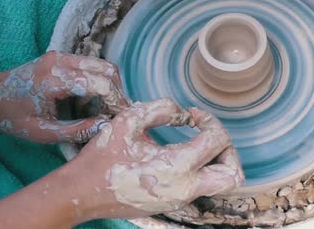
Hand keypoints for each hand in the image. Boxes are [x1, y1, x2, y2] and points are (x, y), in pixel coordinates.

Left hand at [0, 51, 129, 142]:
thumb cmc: (11, 116)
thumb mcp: (42, 132)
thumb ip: (75, 131)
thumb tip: (105, 127)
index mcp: (54, 79)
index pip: (100, 83)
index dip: (115, 101)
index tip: (119, 118)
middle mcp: (61, 61)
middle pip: (107, 69)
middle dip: (116, 92)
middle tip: (114, 114)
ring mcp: (62, 56)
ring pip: (102, 65)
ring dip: (108, 87)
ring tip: (99, 110)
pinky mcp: (62, 57)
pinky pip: (91, 66)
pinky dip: (98, 82)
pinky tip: (87, 101)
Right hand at [67, 98, 243, 219]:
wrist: (82, 193)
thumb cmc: (102, 157)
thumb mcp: (128, 120)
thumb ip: (161, 108)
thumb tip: (184, 113)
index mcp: (177, 167)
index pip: (218, 140)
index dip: (210, 120)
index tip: (192, 114)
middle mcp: (185, 188)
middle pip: (232, 173)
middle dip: (228, 149)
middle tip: (207, 134)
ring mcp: (180, 200)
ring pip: (221, 184)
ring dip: (218, 161)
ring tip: (199, 143)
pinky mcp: (172, 204)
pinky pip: (202, 187)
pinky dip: (202, 169)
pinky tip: (181, 154)